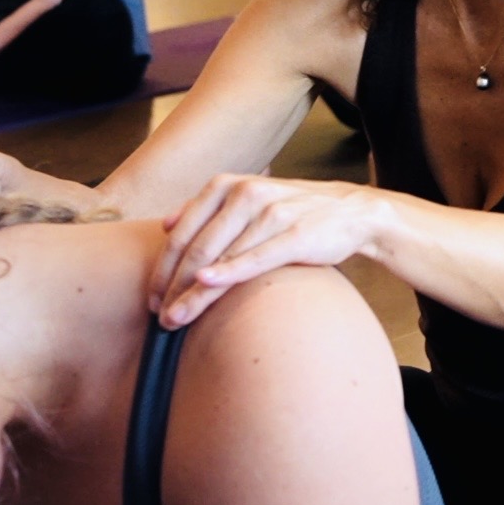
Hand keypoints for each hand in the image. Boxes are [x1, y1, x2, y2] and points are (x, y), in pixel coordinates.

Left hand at [152, 175, 382, 328]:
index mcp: (226, 185)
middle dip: (173, 286)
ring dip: (194, 293)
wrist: (350, 211)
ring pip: (220, 256)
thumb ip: (208, 208)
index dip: (162, 268)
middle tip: (160, 317)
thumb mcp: (249, 199)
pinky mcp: (294, 234)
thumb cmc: (293, 211)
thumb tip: (165, 223)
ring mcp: (270, 213)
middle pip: (196, 247)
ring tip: (176, 319)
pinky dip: (228, 271)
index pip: (181, 232)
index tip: (152, 299)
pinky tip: (207, 285)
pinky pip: (255, 257)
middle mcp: (244, 194)